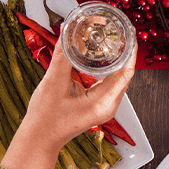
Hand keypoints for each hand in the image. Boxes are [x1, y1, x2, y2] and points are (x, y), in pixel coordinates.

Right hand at [3, 43, 135, 168]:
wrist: (39, 138)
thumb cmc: (45, 119)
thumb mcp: (53, 82)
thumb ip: (62, 55)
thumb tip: (67, 31)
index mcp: (104, 102)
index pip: (126, 71)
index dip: (130, 50)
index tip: (128, 32)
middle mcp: (108, 105)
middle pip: (124, 73)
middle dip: (123, 50)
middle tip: (119, 29)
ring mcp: (104, 105)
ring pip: (116, 76)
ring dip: (115, 58)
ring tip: (112, 37)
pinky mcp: (97, 103)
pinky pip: (108, 81)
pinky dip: (106, 67)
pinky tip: (101, 55)